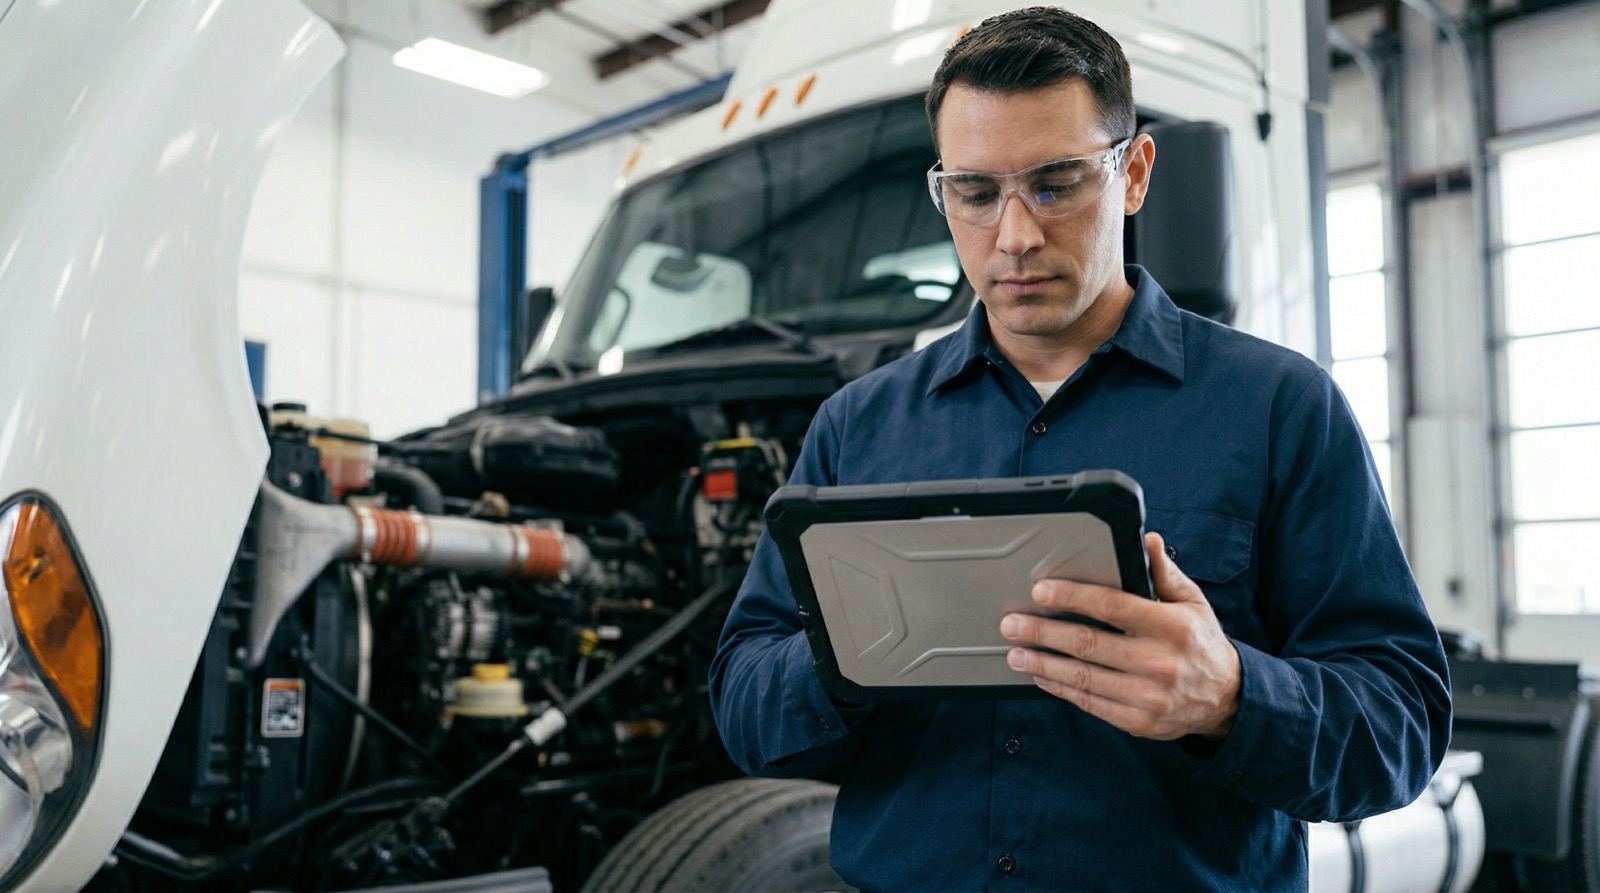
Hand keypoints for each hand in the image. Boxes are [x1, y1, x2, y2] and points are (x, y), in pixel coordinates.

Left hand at [998, 532, 1239, 739]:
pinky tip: (1042, 675)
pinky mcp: (1139, 722)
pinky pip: (1090, 703)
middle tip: (1012, 624)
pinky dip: (1061, 688)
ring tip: (1015, 652)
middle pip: (1088, 644)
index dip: (1072, 597)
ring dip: (1043, 663)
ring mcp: (1148, 696)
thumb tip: (1147, 541)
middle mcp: (1159, 662)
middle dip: (1043, 632)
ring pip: (1083, 677)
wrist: (1226, 698)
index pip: (1111, 606)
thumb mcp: (1192, 601)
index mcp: (1171, 626)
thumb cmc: (1200, 642)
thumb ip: (1165, 572)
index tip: (1041, 592)